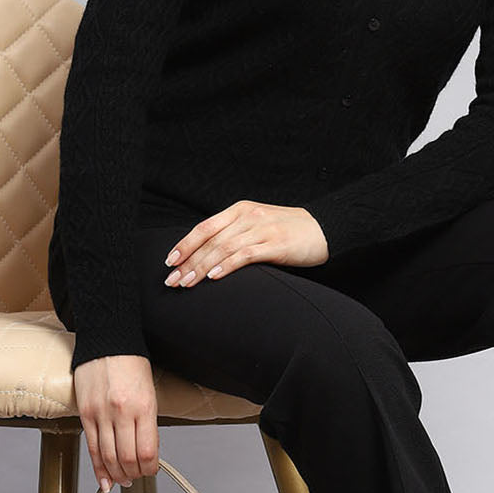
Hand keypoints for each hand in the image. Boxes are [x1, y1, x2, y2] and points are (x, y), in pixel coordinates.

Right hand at [72, 353, 160, 492]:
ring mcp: (101, 414)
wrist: (108, 341)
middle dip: (133, 475)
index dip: (150, 468)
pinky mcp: (86, 413)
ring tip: (122, 480)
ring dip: (116, 475)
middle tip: (136, 478)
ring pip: (108, 457)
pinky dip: (98, 468)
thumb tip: (144, 451)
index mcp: (144, 407)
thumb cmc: (131, 364)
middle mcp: (122, 412)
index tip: (151, 471)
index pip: (147, 451)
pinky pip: (91, 447)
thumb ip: (147, 422)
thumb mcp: (150, 393)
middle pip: (127, 459)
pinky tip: (104, 479)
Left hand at [163, 201, 328, 288]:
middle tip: (172, 280)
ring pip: (223, 248)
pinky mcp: (275, 244)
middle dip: (188, 261)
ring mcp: (262, 229)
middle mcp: (248, 216)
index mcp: (240, 210)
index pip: (205, 227)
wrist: (324, 228)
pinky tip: (213, 276)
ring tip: (187, 282)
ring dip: (202, 266)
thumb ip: (235, 234)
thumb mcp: (257, 225)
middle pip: (210, 240)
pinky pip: (245, 255)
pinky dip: (226, 266)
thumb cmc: (288, 231)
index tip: (170, 262)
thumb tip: (206, 255)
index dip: (185, 244)